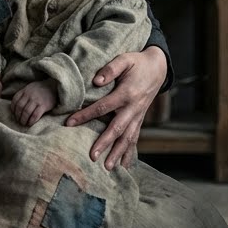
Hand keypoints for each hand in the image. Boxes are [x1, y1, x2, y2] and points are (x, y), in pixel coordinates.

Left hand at [11, 80, 57, 126]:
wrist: (54, 86)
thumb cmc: (41, 89)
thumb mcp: (30, 88)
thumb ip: (24, 95)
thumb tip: (16, 106)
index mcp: (25, 90)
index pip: (15, 100)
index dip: (13, 109)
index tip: (14, 114)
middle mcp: (30, 95)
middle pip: (20, 107)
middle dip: (18, 116)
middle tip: (18, 121)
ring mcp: (37, 100)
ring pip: (26, 112)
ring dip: (23, 120)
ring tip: (23, 123)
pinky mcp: (44, 105)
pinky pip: (35, 115)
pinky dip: (31, 121)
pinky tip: (30, 123)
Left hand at [66, 46, 166, 168]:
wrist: (158, 68)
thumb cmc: (137, 63)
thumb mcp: (125, 59)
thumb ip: (111, 69)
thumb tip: (96, 81)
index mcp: (126, 93)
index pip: (103, 107)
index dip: (85, 115)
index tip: (69, 123)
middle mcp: (133, 108)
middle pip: (117, 128)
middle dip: (105, 143)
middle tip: (92, 157)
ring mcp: (138, 116)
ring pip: (128, 138)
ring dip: (118, 153)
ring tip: (108, 167)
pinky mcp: (139, 120)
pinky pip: (135, 138)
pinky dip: (129, 153)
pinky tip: (123, 166)